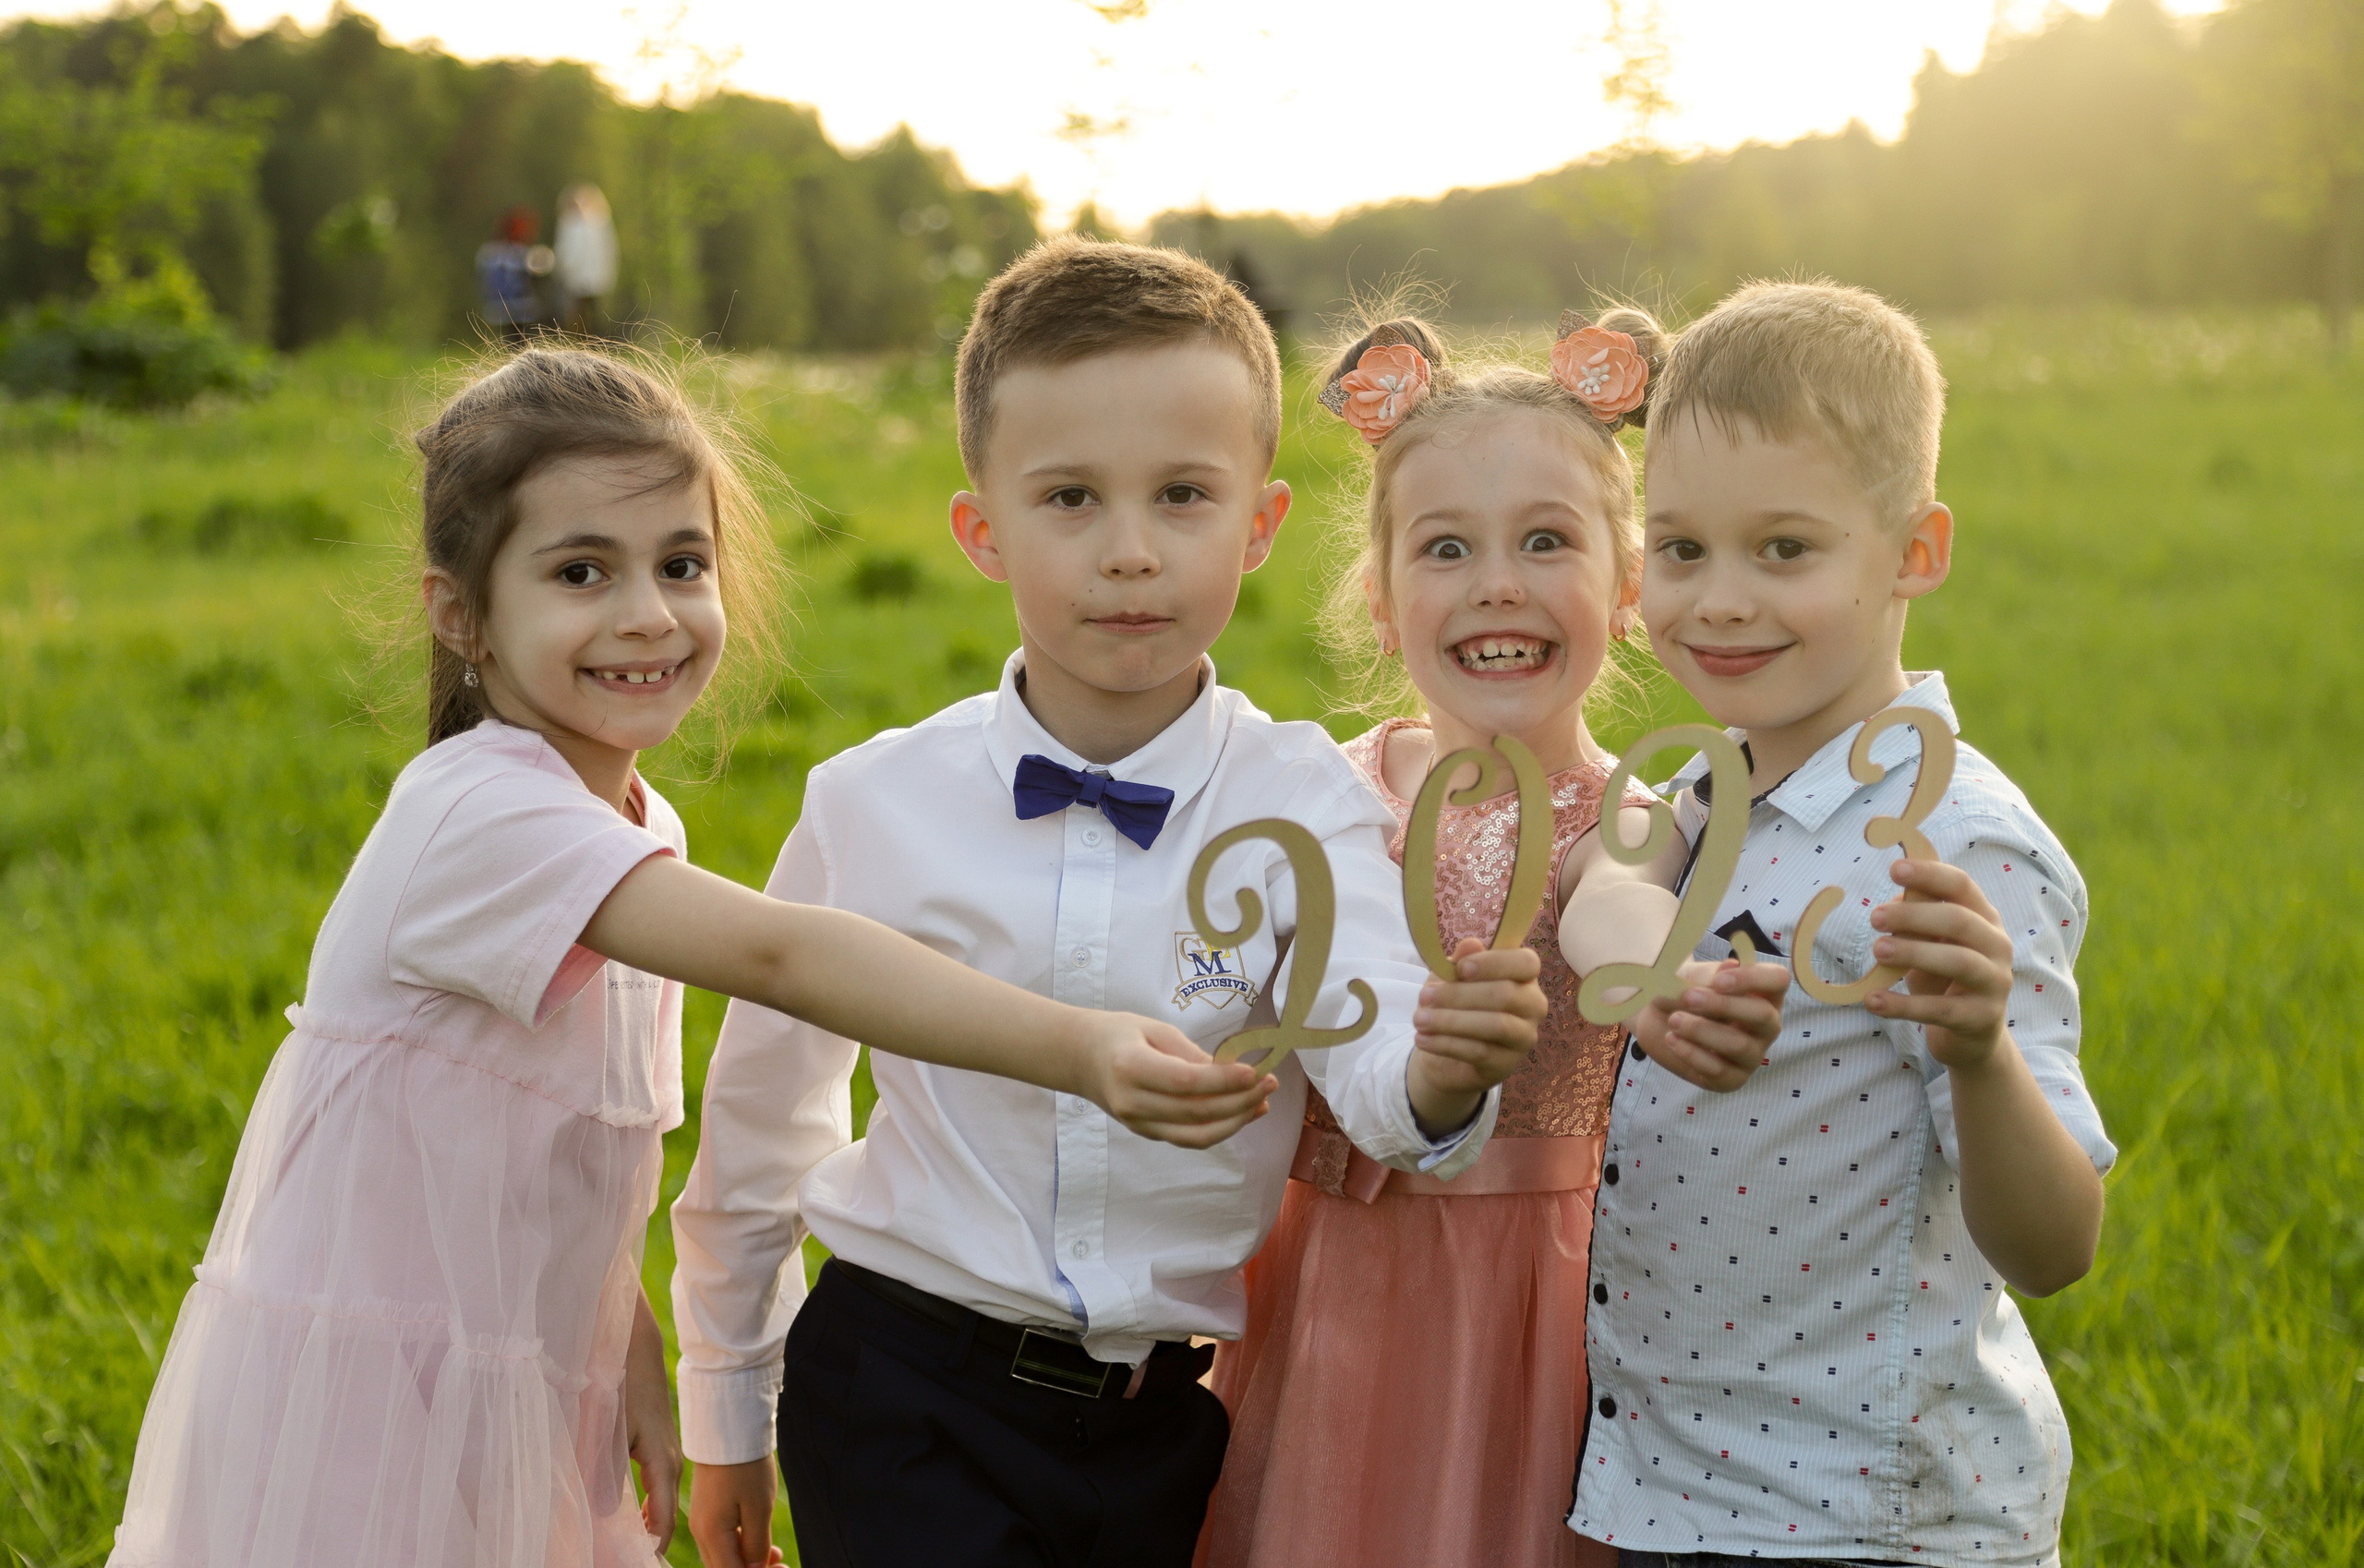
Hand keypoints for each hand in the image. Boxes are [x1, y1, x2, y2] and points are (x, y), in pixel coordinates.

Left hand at [623, 1293, 682, 1553]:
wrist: (635, 1344)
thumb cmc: (620, 1385)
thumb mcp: (607, 1430)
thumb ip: (601, 1474)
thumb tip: (599, 1516)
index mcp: (663, 1466)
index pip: (661, 1526)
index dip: (647, 1552)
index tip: (629, 1566)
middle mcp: (671, 1465)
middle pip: (663, 1519)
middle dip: (645, 1545)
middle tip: (622, 1562)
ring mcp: (667, 1454)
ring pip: (658, 1504)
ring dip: (643, 1528)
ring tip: (622, 1551)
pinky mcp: (657, 1446)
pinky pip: (655, 1490)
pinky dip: (643, 1510)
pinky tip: (627, 1519)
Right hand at [688, 1457, 783, 1567]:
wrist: (728, 1427)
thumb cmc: (745, 1465)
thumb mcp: (759, 1508)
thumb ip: (755, 1545)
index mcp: (710, 1534)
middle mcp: (700, 1531)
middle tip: (783, 1564)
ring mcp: (701, 1520)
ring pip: (723, 1556)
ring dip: (748, 1560)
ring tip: (778, 1554)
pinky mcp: (707, 1509)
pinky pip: (722, 1540)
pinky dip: (741, 1545)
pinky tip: (762, 1540)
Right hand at [1075, 1014, 1276, 1147]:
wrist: (1079, 1059)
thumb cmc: (1117, 1035)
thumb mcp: (1153, 1029)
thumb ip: (1191, 1053)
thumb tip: (1231, 1072)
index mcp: (1131, 1067)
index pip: (1185, 1082)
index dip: (1224, 1081)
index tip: (1255, 1071)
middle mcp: (1132, 1102)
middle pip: (1196, 1113)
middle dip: (1240, 1101)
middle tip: (1270, 1083)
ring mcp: (1138, 1123)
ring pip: (1197, 1135)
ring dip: (1236, 1122)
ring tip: (1262, 1102)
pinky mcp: (1146, 1133)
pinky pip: (1189, 1138)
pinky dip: (1220, 1129)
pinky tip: (1242, 1113)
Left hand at [1407, 938, 1546, 1134]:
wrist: (1447, 1052)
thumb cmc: (1455, 1004)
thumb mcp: (1451, 978)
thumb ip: (1462, 961)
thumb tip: (1470, 944)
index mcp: (1523, 976)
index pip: (1526, 963)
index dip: (1495, 963)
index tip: (1461, 969)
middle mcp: (1532, 1005)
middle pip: (1506, 994)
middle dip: (1460, 994)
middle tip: (1423, 996)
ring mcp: (1524, 1037)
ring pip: (1496, 1025)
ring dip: (1451, 1021)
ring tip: (1418, 1020)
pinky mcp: (1507, 1064)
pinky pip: (1479, 1052)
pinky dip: (1446, 1044)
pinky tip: (1422, 1039)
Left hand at [1631, 957, 1790, 1091]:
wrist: (1658, 1022)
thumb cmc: (1684, 994)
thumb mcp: (1690, 978)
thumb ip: (1707, 974)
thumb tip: (1730, 966)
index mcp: (1764, 993)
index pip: (1778, 980)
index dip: (1753, 979)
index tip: (1719, 980)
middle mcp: (1766, 1026)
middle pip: (1762, 1015)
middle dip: (1724, 1006)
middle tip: (1689, 997)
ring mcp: (1753, 1055)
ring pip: (1739, 1045)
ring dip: (1703, 1030)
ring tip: (1674, 1019)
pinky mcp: (1733, 1079)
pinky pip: (1718, 1070)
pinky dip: (1692, 1053)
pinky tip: (1673, 1039)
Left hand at [1863, 859, 2013, 1069]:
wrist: (1972, 1033)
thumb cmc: (1945, 976)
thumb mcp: (1931, 942)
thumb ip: (1916, 919)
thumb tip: (1890, 903)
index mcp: (1984, 917)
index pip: (1962, 886)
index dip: (1930, 874)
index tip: (1895, 869)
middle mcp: (1997, 945)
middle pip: (1959, 921)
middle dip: (1915, 915)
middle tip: (1875, 917)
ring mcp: (1994, 982)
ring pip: (1958, 961)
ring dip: (1914, 953)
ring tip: (1877, 950)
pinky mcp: (1981, 1017)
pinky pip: (1940, 1009)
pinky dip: (1904, 1005)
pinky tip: (1873, 1001)